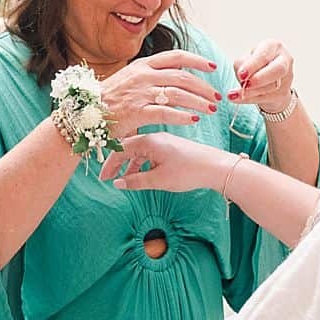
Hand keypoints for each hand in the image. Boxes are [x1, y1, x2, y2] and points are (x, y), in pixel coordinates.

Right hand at [98, 132, 235, 192]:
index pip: (120, 149)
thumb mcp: (158, 179)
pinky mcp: (171, 146)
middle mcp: (154, 137)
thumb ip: (136, 181)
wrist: (216, 166)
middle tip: (108, 179)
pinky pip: (150, 152)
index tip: (103, 178)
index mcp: (148, 141)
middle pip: (128, 148)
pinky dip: (142, 163)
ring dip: (130, 164)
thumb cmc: (188, 171)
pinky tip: (142, 174)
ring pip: (139, 151)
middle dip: (117, 163)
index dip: (109, 164)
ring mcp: (164, 140)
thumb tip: (118, 183)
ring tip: (123, 179)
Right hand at [100, 49, 221, 136]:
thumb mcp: (129, 79)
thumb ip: (149, 76)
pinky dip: (182, 116)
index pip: (176, 56)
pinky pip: (166, 113)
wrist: (84, 114)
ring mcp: (140, 93)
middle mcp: (143, 76)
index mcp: (142, 65)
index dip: (197, 61)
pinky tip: (193, 120)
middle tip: (216, 96)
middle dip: (204, 86)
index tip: (212, 67)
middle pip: (182, 77)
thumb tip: (173, 76)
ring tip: (210, 110)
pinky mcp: (137, 112)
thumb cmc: (108, 99)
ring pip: (178, 95)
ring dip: (198, 102)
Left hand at [231, 40, 294, 113]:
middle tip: (245, 85)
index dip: (252, 65)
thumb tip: (241, 75)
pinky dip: (249, 99)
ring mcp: (286, 77)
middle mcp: (284, 59)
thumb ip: (243, 64)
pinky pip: (266, 98)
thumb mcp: (246, 59)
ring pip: (271, 86)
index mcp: (273, 46)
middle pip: (277, 69)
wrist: (267, 79)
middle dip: (259, 78)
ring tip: (234, 94)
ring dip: (251, 92)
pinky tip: (236, 99)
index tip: (241, 74)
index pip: (264, 55)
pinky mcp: (283, 93)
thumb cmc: (255, 65)